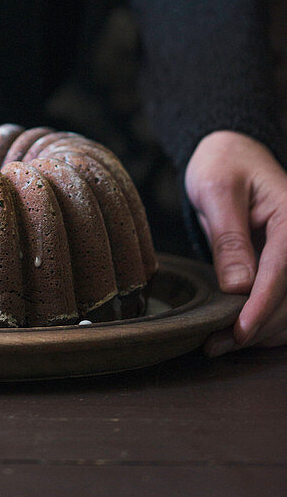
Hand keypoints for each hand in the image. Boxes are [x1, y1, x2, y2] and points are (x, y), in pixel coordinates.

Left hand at [185, 130, 286, 354]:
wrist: (231, 152)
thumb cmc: (223, 164)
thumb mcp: (217, 190)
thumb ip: (229, 236)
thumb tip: (238, 286)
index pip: (284, 270)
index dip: (262, 305)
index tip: (239, 330)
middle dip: (257, 326)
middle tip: (217, 343)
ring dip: (261, 332)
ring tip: (219, 343)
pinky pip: (286, 304)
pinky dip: (266, 324)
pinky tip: (239, 336)